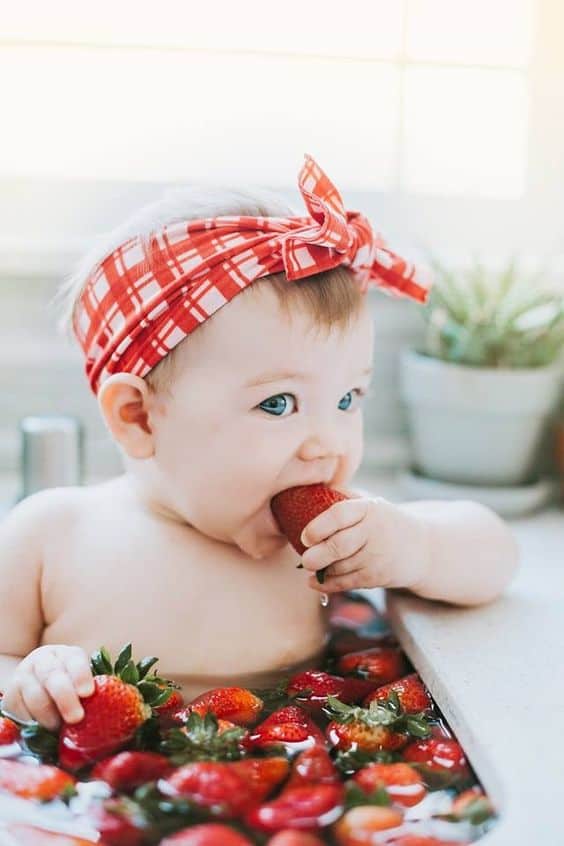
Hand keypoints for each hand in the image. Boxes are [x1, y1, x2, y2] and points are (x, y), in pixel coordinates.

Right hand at [1, 645, 94, 730]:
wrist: (35, 685)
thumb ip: (91, 693)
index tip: (87, 692)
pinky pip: (20, 710)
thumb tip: (116, 710)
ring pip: (35, 695)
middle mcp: (44, 660)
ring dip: (48, 716)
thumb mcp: (80, 684)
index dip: (81, 675)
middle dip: (65, 699)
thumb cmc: (68, 689)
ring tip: (58, 730)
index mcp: (67, 655)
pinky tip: (41, 730)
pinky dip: (32, 722)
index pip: (75, 660)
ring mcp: (25, 675)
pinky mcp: (11, 693)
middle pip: (53, 677)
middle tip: (76, 718)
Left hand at [300, 496, 428, 594]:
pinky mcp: (377, 576)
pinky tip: (314, 581)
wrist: (423, 549)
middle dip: (316, 555)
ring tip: (309, 566)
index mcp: (369, 508)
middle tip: (304, 559)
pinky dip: (327, 585)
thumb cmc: (386, 524)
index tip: (305, 536)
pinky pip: (346, 582)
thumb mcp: (372, 505)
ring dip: (321, 570)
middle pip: (338, 546)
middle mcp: (374, 531)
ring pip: (340, 567)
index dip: (318, 526)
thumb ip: (345, 499)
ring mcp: (376, 556)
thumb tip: (310, 491)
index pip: (339, 514)